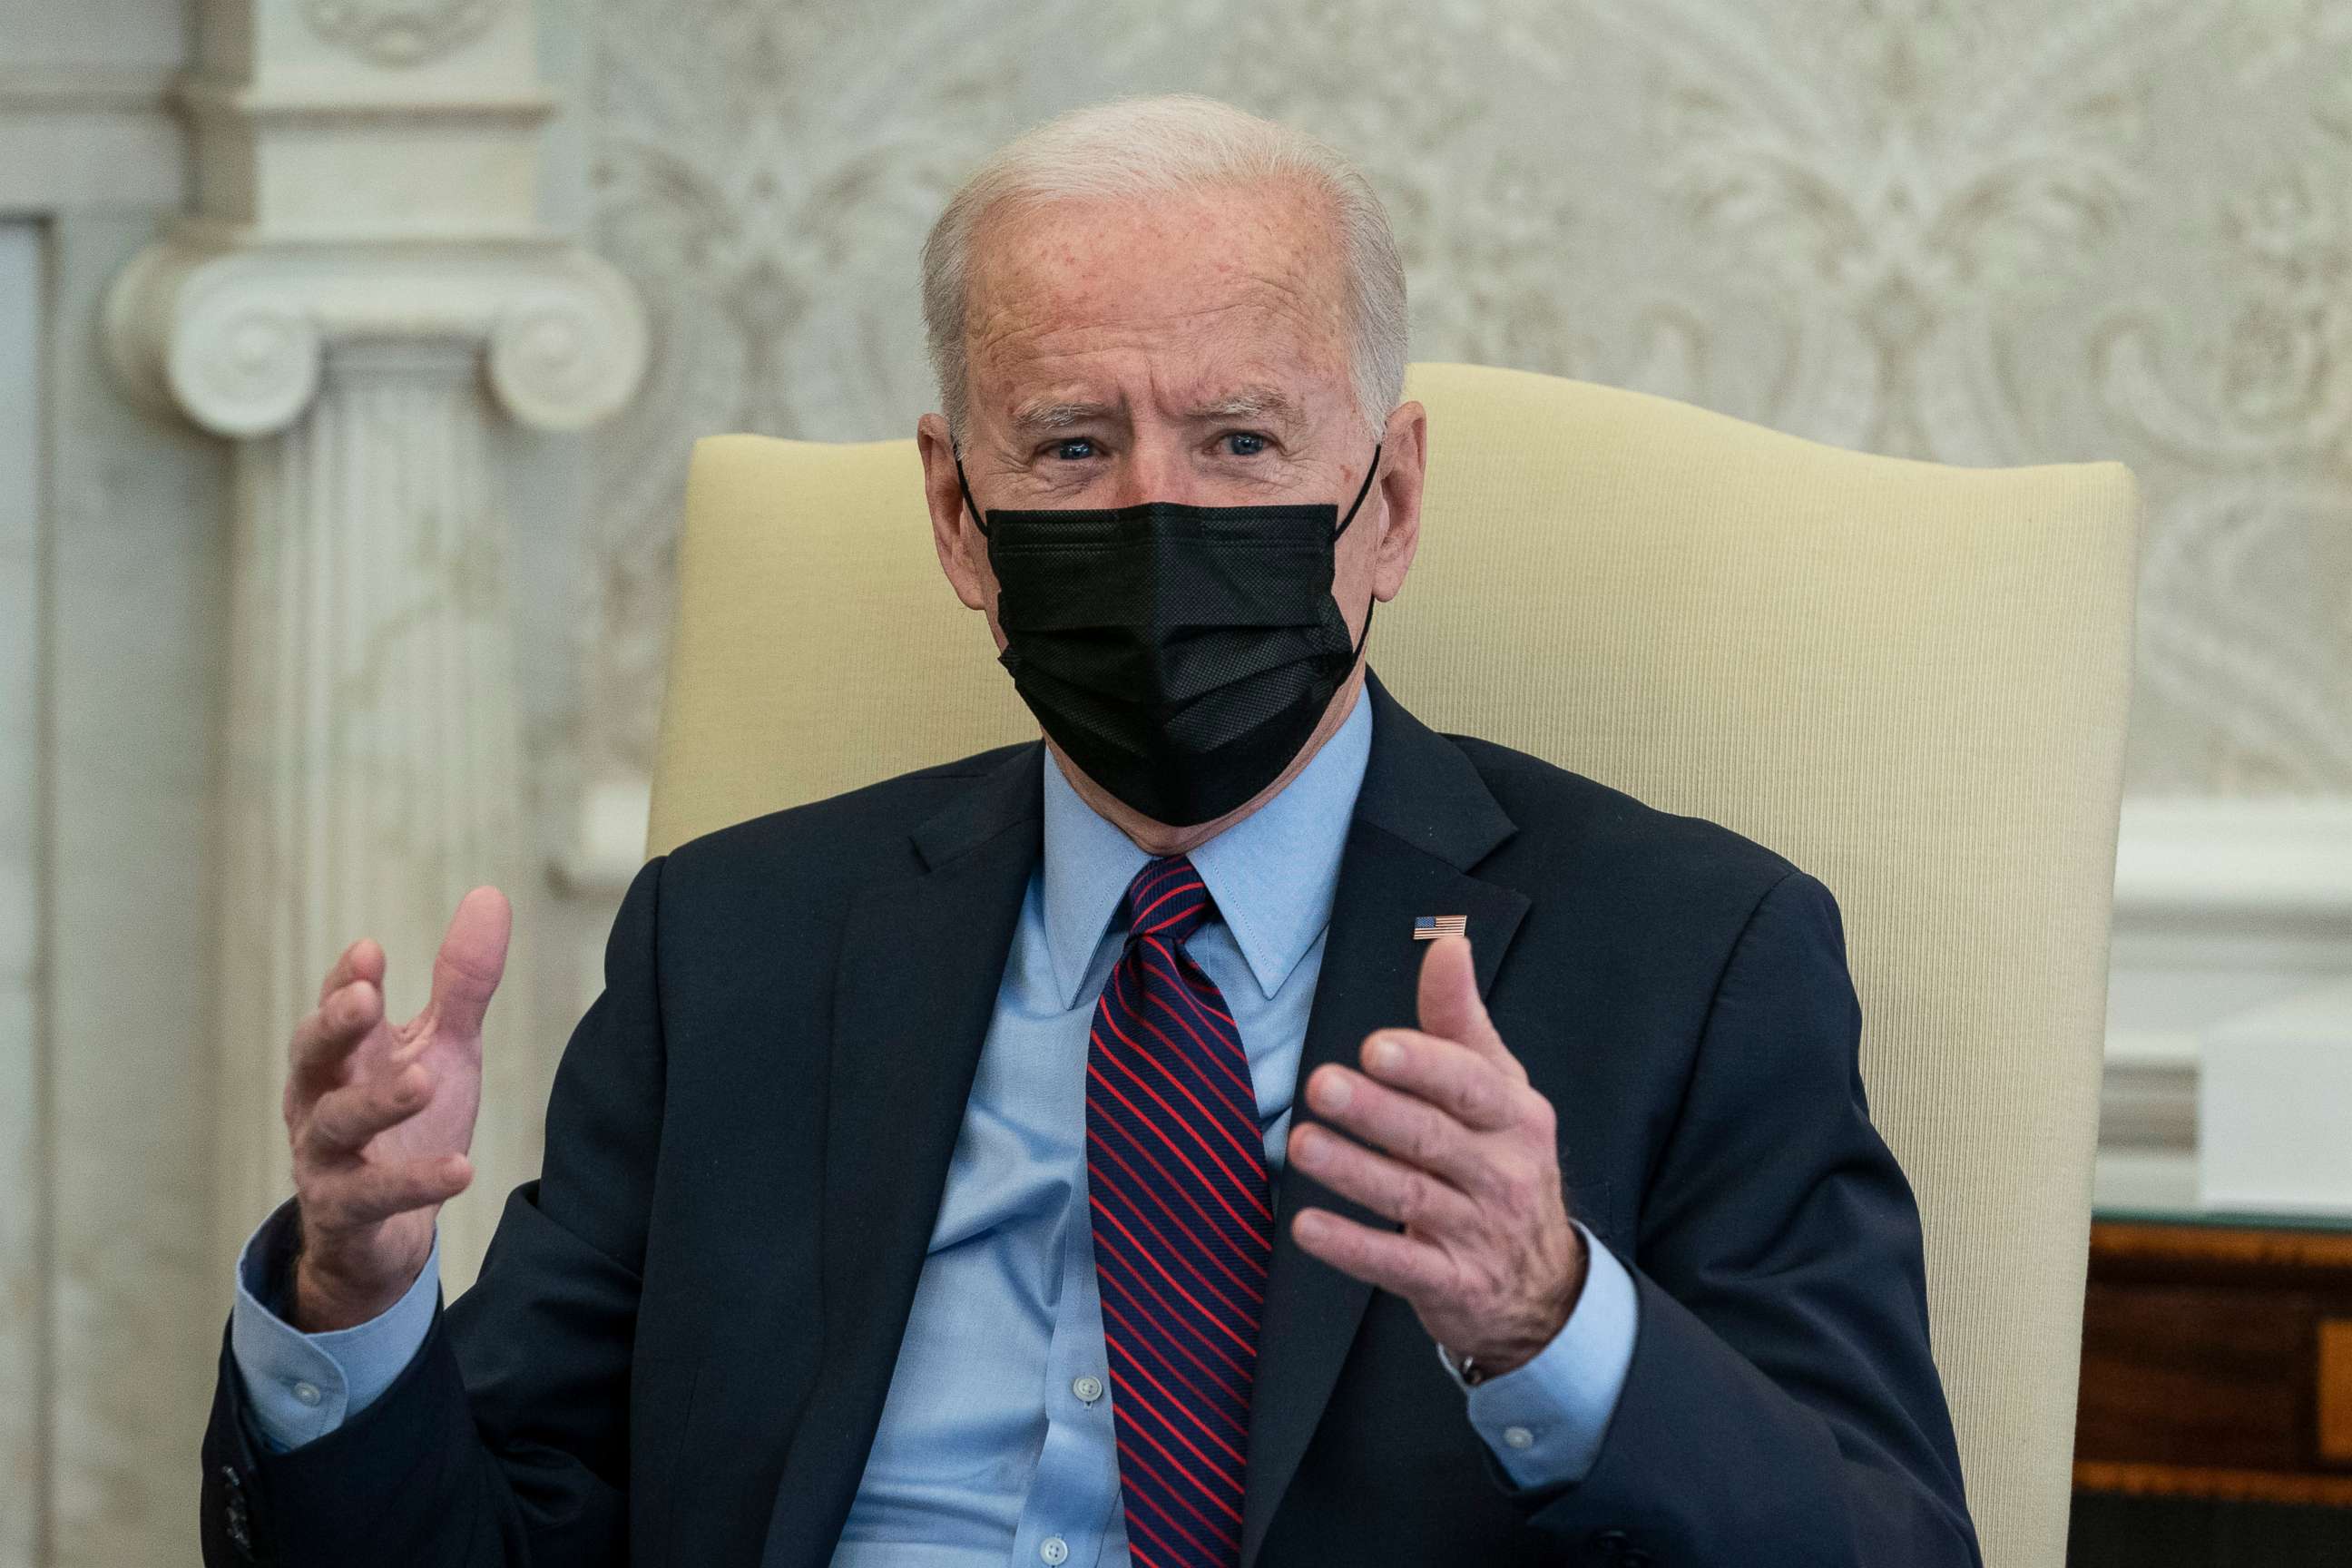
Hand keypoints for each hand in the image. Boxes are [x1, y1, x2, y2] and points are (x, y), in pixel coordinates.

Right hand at [282, 887, 510, 1330]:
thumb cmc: (408, 1124)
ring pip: (334, 1125)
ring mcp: (326, 1159)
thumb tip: (490, 895)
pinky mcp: (345, 1213)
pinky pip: (372, 1197)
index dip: (347, 980)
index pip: (336, 1008)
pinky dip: (414, 1183)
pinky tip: (462, 1169)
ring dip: (376, 1101)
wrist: (387, 1233)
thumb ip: (462, 984)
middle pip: (312, 1056)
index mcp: (345, 1055)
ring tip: (423, 1080)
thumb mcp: (442, 1048)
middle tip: (363, 997)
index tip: (369, 951)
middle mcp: (321, 1100)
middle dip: (333, 1025)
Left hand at [1287, 933, 1584, 1376]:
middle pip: (1433, 1137)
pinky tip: (1306, 1226)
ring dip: (1352, 1171)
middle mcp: (1503, 1173)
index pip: (1470, 1085)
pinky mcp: (1450, 1283)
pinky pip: (1396, 1263)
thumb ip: (1460, 1021)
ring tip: (1301, 1144)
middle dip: (1375, 1111)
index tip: (1375, 1048)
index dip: (1424, 1066)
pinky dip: (1351, 1246)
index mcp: (1516, 1115)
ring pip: (1409, 1196)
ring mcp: (1478, 1232)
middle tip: (1319, 1085)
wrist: (1542, 1285)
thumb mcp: (1497, 1090)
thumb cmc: (1503, 1162)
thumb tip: (1445, 943)